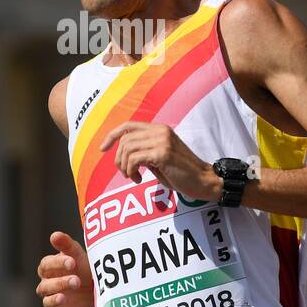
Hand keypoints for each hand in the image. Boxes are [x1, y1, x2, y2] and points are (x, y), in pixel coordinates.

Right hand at [36, 231, 93, 306]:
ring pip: (47, 302)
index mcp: (49, 269)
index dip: (57, 264)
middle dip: (60, 283)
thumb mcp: (77, 253)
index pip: (46, 266)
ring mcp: (55, 300)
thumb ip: (66, 245)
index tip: (72, 262)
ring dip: (55, 300)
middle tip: (76, 281)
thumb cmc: (83, 266)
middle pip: (45, 286)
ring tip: (64, 297)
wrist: (98, 284)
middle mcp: (48, 285)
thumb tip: (55, 234)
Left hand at [100, 121, 217, 199]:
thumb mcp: (161, 157)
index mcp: (160, 129)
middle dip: (118, 159)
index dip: (111, 136)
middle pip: (125, 140)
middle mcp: (161, 131)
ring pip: (127, 149)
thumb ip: (145, 151)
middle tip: (126, 173)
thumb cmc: (183, 173)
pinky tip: (139, 179)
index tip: (102, 149)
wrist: (204, 180)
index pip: (128, 126)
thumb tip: (124, 153)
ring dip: (124, 166)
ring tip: (132, 177)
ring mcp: (162, 141)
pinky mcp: (163, 153)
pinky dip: (131, 171)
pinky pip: (134, 159)